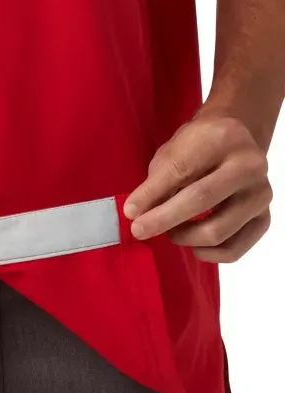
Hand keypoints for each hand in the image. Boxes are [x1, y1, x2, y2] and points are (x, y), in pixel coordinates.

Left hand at [123, 111, 272, 262]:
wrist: (233, 147)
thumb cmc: (196, 151)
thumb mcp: (172, 154)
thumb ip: (157, 182)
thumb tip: (137, 215)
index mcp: (223, 137)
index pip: (181, 170)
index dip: (152, 194)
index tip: (130, 212)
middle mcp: (249, 164)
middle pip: (201, 199)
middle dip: (163, 219)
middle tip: (139, 230)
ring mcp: (261, 192)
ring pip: (216, 231)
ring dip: (183, 237)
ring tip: (171, 230)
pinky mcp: (264, 217)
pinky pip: (233, 250)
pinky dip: (207, 254)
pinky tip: (192, 243)